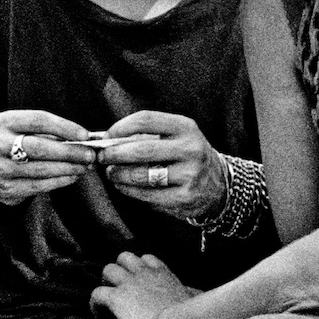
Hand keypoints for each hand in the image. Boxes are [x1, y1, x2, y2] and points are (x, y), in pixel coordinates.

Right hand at [0, 110, 95, 206]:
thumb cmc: (19, 146)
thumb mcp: (28, 132)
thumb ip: (51, 133)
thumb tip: (84, 140)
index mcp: (5, 121)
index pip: (38, 120)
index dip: (64, 127)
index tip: (85, 135)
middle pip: (39, 146)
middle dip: (69, 151)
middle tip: (90, 155)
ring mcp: (0, 167)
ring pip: (40, 168)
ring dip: (68, 168)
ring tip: (84, 167)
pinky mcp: (5, 187)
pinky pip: (38, 185)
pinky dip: (59, 181)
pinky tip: (72, 177)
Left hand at [90, 252, 208, 318]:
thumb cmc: (192, 316)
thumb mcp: (197, 298)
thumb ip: (193, 293)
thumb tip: (198, 292)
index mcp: (164, 275)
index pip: (148, 259)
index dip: (141, 268)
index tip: (140, 281)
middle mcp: (145, 274)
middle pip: (124, 256)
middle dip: (120, 269)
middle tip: (120, 287)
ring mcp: (129, 283)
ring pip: (108, 268)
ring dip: (106, 282)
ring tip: (108, 298)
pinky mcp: (116, 298)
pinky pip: (96, 293)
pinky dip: (94, 303)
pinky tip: (98, 314)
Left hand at [95, 110, 228, 221]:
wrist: (217, 184)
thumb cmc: (185, 155)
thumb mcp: (174, 137)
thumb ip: (145, 135)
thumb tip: (106, 138)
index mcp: (185, 127)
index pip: (146, 120)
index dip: (121, 127)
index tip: (107, 135)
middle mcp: (191, 149)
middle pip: (142, 149)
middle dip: (115, 154)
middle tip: (101, 157)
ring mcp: (190, 175)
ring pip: (143, 175)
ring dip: (119, 175)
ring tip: (111, 173)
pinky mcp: (185, 198)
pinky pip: (148, 195)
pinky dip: (130, 191)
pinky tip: (123, 186)